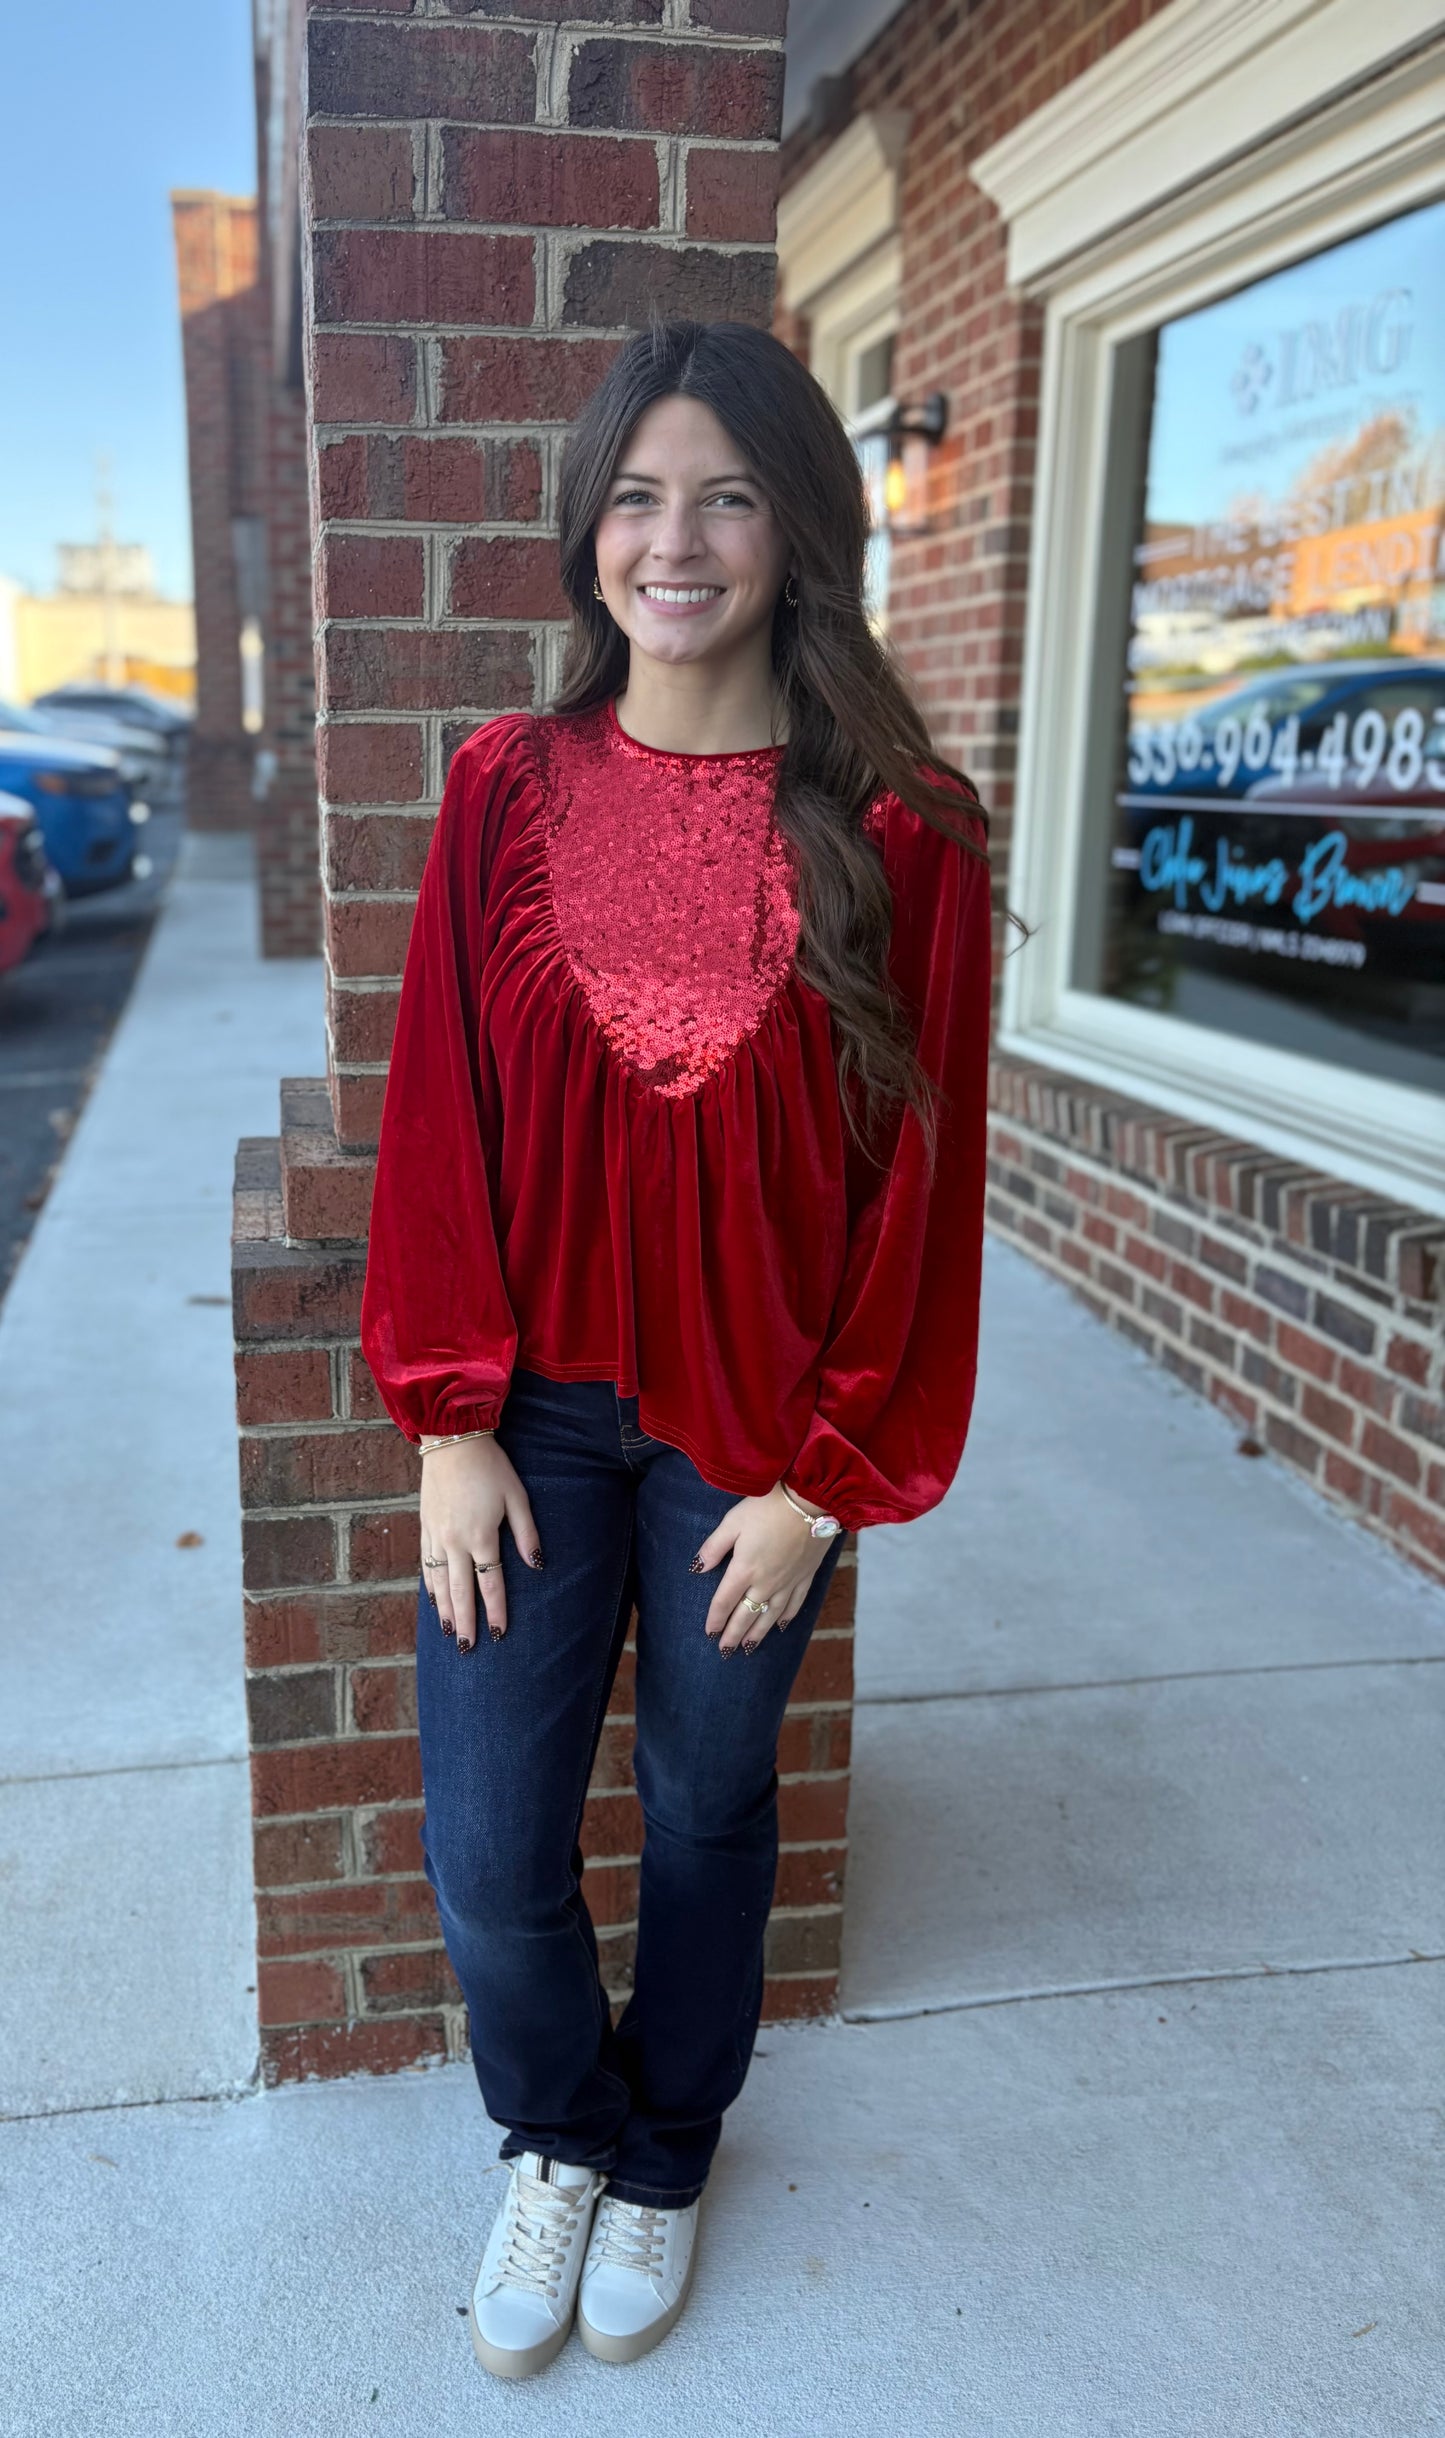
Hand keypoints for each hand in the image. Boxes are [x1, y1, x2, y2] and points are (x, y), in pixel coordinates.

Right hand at [419, 1438, 541, 1652]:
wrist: (451, 1440)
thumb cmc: (491, 1467)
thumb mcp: (517, 1496)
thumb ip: (526, 1533)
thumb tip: (537, 1565)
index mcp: (481, 1536)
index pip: (489, 1583)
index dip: (495, 1611)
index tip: (498, 1634)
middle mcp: (455, 1541)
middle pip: (460, 1591)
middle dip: (466, 1622)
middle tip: (468, 1649)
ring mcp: (436, 1535)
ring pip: (439, 1582)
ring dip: (445, 1611)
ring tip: (450, 1634)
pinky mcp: (425, 1526)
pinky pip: (425, 1563)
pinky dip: (429, 1586)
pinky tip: (434, 1601)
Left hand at [695, 1486, 833, 1655]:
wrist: (811, 1501)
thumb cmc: (768, 1507)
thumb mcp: (732, 1522)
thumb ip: (714, 1547)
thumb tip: (698, 1568)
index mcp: (744, 1569)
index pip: (724, 1601)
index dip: (715, 1619)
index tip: (709, 1633)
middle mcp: (765, 1583)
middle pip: (746, 1615)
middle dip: (734, 1634)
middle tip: (725, 1651)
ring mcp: (788, 1582)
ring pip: (770, 1616)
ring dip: (757, 1633)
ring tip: (748, 1647)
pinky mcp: (805, 1577)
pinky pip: (794, 1604)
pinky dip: (786, 1618)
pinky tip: (780, 1626)